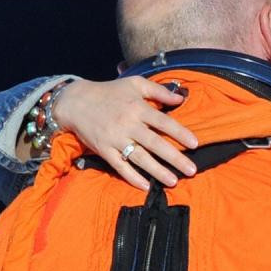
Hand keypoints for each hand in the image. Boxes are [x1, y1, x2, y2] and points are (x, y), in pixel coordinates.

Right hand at [53, 77, 198, 189]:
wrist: (76, 101)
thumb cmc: (110, 91)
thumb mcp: (135, 84)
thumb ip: (159, 90)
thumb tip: (181, 98)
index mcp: (137, 108)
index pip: (163, 122)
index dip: (180, 133)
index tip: (195, 144)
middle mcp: (128, 124)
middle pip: (155, 143)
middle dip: (174, 158)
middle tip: (191, 170)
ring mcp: (115, 139)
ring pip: (139, 158)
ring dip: (157, 171)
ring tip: (173, 181)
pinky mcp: (104, 151)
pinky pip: (120, 167)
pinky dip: (132, 177)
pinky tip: (146, 186)